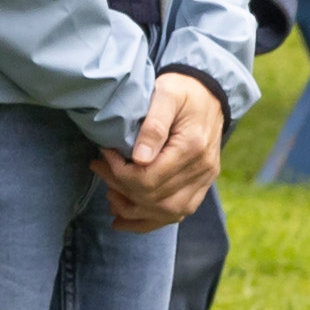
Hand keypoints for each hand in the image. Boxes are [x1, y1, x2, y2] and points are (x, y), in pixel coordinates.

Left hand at [93, 70, 227, 229]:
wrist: (210, 92)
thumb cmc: (183, 90)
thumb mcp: (166, 94)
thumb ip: (153, 125)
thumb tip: (139, 159)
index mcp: (192, 147)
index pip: (149, 178)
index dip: (119, 173)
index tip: (103, 156)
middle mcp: (202, 169)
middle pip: (154, 198)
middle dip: (120, 188)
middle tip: (99, 168)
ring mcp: (204, 180)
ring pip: (167, 213)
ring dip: (133, 210)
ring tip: (110, 195)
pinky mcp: (202, 185)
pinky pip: (178, 213)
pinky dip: (150, 220)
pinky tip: (126, 219)